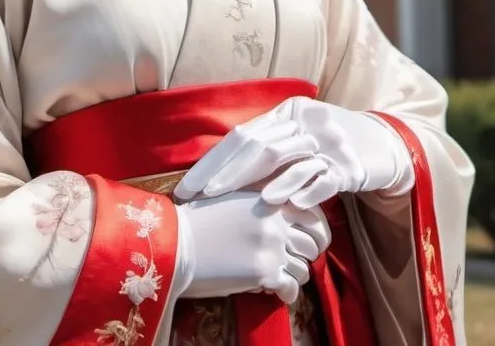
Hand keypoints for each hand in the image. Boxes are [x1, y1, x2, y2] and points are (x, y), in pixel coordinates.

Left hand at [174, 97, 412, 208]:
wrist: (385, 145)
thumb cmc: (331, 150)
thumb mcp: (298, 143)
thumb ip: (267, 152)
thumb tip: (218, 174)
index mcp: (288, 112)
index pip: (243, 136)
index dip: (213, 161)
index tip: (188, 187)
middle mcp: (306, 120)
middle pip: (259, 144)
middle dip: (225, 172)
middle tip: (200, 195)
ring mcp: (330, 141)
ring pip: (288, 156)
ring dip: (259, 180)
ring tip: (230, 197)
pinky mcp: (352, 164)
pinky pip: (324, 176)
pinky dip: (303, 189)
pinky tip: (284, 203)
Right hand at [174, 191, 330, 304]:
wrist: (176, 240)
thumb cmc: (198, 219)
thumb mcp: (234, 199)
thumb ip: (262, 206)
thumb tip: (281, 219)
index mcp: (270, 200)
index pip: (314, 214)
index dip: (317, 231)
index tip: (314, 241)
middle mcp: (277, 221)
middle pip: (314, 242)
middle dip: (310, 254)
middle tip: (298, 262)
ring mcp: (273, 247)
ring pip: (305, 267)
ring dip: (296, 275)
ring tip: (282, 277)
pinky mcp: (264, 272)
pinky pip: (291, 288)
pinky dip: (287, 294)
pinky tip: (277, 294)